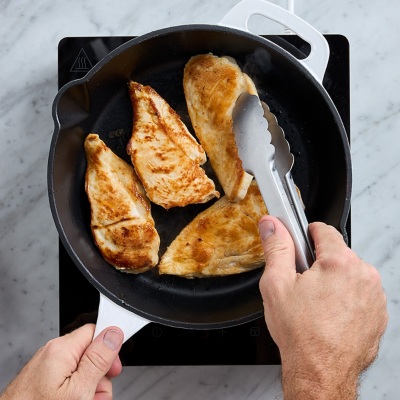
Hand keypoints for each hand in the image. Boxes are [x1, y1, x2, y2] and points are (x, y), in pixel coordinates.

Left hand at [1, 324, 122, 399]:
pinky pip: (68, 379)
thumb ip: (98, 359)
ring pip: (81, 369)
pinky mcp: (42, 379)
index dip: (109, 349)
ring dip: (90, 387)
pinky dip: (76, 392)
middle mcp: (51, 353)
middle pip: (90, 353)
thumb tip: (113, 333)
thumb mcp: (79, 390)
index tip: (113, 367)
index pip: (96, 331)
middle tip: (97, 395)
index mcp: (61, 349)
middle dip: (100, 375)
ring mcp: (46, 367)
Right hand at [258, 216, 387, 399]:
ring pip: (348, 274)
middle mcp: (364, 276)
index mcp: (340, 263)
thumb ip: (276, 247)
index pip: (324, 230)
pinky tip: (328, 313)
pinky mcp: (378, 314)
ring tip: (314, 302)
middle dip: (318, 262)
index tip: (299, 242)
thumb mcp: (276, 283)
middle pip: (337, 253)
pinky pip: (359, 294)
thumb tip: (272, 225)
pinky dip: (345, 298)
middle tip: (301, 282)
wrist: (320, 373)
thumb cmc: (301, 334)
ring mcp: (374, 296)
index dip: (306, 234)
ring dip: (333, 280)